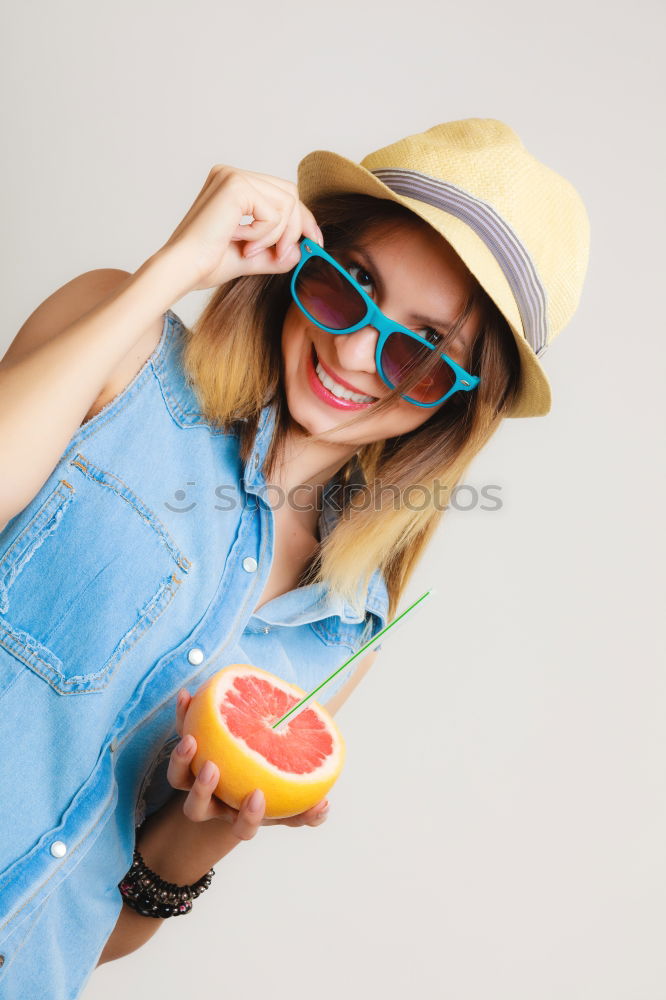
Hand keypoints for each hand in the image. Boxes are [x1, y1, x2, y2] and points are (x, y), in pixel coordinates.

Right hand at [158, 164, 323, 292]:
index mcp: (232, 185)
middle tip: (281, 256)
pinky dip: (264, 234)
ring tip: (251, 251)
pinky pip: (274, 212)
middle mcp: (232, 174)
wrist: (183, 271)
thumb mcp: (251, 256)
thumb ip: (276, 251)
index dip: (302, 219)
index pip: (282, 193)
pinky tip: (241, 242)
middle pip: (290, 194)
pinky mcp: (236, 186)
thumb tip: (303, 249)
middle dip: (294, 229)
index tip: (314, 242)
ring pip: (286, 203)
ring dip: (277, 235)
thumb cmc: (205, 264)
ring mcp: (233, 176)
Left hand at [166, 688, 330, 835]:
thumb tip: (325, 803)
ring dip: (181, 760)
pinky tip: (187, 696)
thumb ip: (307, 811)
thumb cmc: (271, 794)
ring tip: (192, 739)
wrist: (245, 780)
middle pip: (196, 810)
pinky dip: (182, 717)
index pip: (242, 827)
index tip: (258, 795)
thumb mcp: (290, 807)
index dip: (248, 816)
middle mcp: (214, 802)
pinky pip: (181, 735)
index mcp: (239, 815)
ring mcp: (196, 780)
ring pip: (178, 780)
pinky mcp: (189, 753)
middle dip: (202, 790)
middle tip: (212, 768)